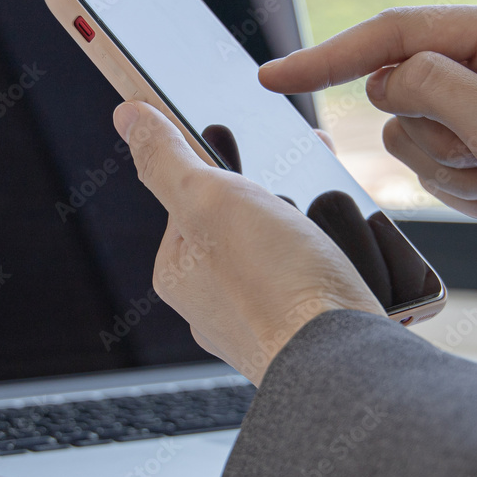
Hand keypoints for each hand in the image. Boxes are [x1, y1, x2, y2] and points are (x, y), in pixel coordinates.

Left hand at [113, 101, 383, 383]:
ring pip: (281, 252)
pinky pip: (311, 280)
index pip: (191, 198)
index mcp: (180, 273)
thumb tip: (128, 116)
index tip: (250, 140)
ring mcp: (262, 323)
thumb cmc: (273, 282)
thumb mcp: (210, 199)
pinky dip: (329, 255)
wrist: (341, 359)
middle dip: (272, 189)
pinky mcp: (306, 334)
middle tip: (304, 162)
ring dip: (306, 220)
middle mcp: (214, 304)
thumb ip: (169, 158)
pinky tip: (348, 248)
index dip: (223, 164)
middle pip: (241, 224)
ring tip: (333, 204)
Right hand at [259, 0, 476, 334]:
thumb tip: (382, 75)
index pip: (399, 32)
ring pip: (413, 131)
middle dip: (432, 138)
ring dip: (449, 171)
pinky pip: (437, 163)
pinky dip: (463, 190)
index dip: (331, 56)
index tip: (273, 76)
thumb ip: (434, 88)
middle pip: (402, 87)